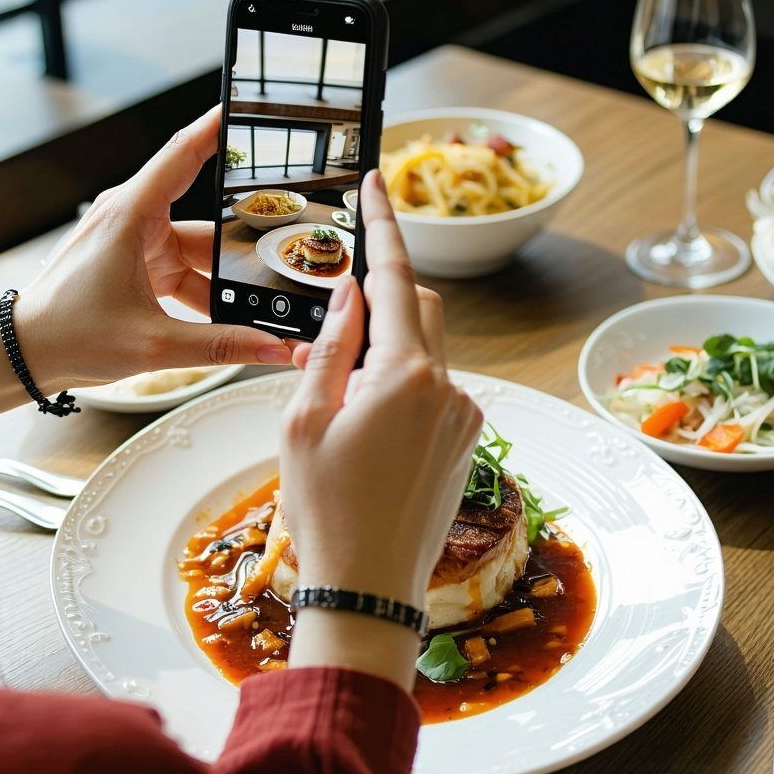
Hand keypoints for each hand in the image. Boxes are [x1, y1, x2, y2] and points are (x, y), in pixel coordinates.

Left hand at [15, 108, 291, 390]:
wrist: (25, 351)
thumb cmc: (70, 335)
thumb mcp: (153, 344)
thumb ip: (220, 345)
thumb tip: (272, 348)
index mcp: (131, 215)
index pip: (184, 154)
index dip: (218, 128)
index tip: (247, 108)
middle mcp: (133, 218)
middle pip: (206, 224)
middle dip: (240, 251)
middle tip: (280, 267)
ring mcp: (135, 241)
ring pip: (197, 252)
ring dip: (222, 281)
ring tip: (256, 309)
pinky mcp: (135, 263)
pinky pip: (183, 269)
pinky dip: (203, 291)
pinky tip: (226, 318)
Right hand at [279, 170, 482, 687]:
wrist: (369, 590)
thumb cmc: (324, 508)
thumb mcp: (303, 420)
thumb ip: (331, 346)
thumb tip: (350, 293)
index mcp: (404, 375)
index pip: (398, 279)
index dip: (384, 226)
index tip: (377, 183)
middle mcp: (449, 388)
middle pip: (424, 309)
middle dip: (387, 297)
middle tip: (341, 319)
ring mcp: (466, 416)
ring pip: (430, 352)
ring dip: (391, 351)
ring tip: (343, 403)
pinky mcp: (469, 441)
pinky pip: (438, 389)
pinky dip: (404, 385)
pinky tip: (370, 428)